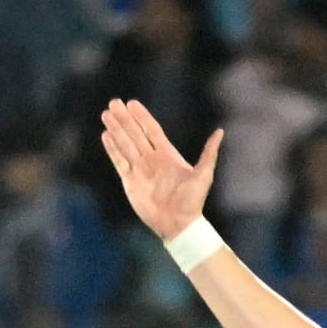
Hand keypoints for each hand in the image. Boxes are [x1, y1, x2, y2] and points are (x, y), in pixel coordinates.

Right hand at [99, 99, 222, 241]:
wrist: (178, 225)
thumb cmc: (193, 202)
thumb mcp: (204, 175)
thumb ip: (209, 152)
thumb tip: (220, 132)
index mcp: (168, 155)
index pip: (152, 130)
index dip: (142, 117)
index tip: (132, 103)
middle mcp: (152, 160)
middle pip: (135, 134)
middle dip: (124, 119)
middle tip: (114, 102)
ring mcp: (140, 169)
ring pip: (125, 144)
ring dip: (116, 129)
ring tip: (106, 114)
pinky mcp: (130, 181)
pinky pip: (119, 161)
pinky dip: (112, 148)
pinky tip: (106, 135)